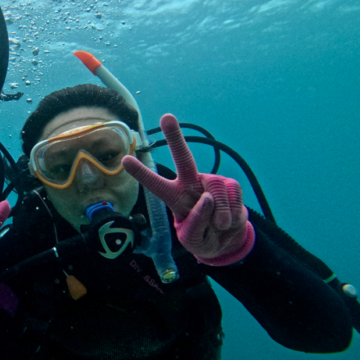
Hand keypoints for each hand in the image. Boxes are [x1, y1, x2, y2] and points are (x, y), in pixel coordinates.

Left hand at [122, 114, 254, 265]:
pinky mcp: (230, 186)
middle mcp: (191, 184)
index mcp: (174, 197)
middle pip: (183, 158)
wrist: (227, 242)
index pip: (156, 185)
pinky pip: (233, 195)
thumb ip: (196, 223)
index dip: (142, 173)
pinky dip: (233, 213)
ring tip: (219, 225)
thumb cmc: (203, 238)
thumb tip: (207, 198)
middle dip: (175, 137)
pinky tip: (229, 220)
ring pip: (215, 189)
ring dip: (220, 213)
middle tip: (167, 117)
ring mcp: (211, 183)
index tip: (126, 159)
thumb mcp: (192, 240)